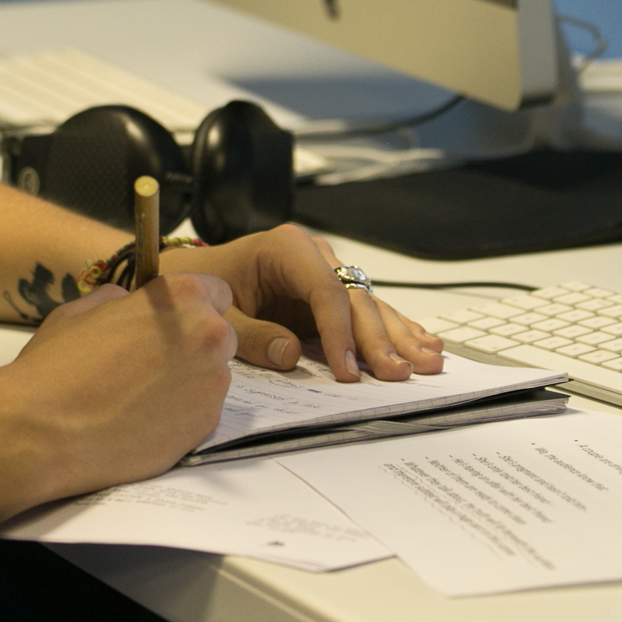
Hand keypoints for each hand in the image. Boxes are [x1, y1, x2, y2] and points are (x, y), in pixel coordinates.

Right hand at [0, 272, 237, 504]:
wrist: (42, 432)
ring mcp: (213, 385)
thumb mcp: (80, 311)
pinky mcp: (206, 427)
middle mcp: (211, 336)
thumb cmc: (56, 364)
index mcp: (183, 297)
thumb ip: (119, 301)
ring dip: (187, 383)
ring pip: (212, 378)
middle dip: (194, 346)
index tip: (171, 324)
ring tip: (139, 400)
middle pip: (219, 336)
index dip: (193, 308)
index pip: (216, 292)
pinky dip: (180, 417)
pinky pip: (201, 414)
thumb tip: (127, 305)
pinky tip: (142, 424)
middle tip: (151, 365)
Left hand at [163, 224, 442, 382]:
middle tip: (400, 373)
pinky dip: (394, 331)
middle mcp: (314, 255)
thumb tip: (291, 355)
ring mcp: (326, 273)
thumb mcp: (215, 313)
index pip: (324, 290)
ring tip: (429, 361)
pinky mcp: (330, 296)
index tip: (348, 371)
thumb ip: (250, 334)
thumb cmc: (201, 289)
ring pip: (370, 306)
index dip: (340, 331)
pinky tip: (424, 344)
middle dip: (379, 339)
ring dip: (399, 336)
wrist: (192, 277)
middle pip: (355, 299)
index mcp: (285, 248)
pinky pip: (367, 313)